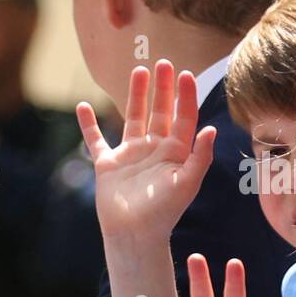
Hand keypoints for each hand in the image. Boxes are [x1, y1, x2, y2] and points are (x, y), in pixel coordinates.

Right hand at [76, 60, 215, 245]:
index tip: (186, 74)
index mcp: (175, 153)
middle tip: (165, 63)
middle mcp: (154, 150)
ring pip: (134, 117)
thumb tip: (212, 129)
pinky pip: (96, 140)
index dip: (185, 96)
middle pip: (160, 111)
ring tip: (139, 71)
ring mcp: (130, 155)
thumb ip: (200, 156)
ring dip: (136, 95)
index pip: (182, 118)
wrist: (135, 234)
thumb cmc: (164, 212)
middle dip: (163, 88)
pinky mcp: (108, 163)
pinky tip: (83, 106)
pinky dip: (88, 124)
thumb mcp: (187, 183)